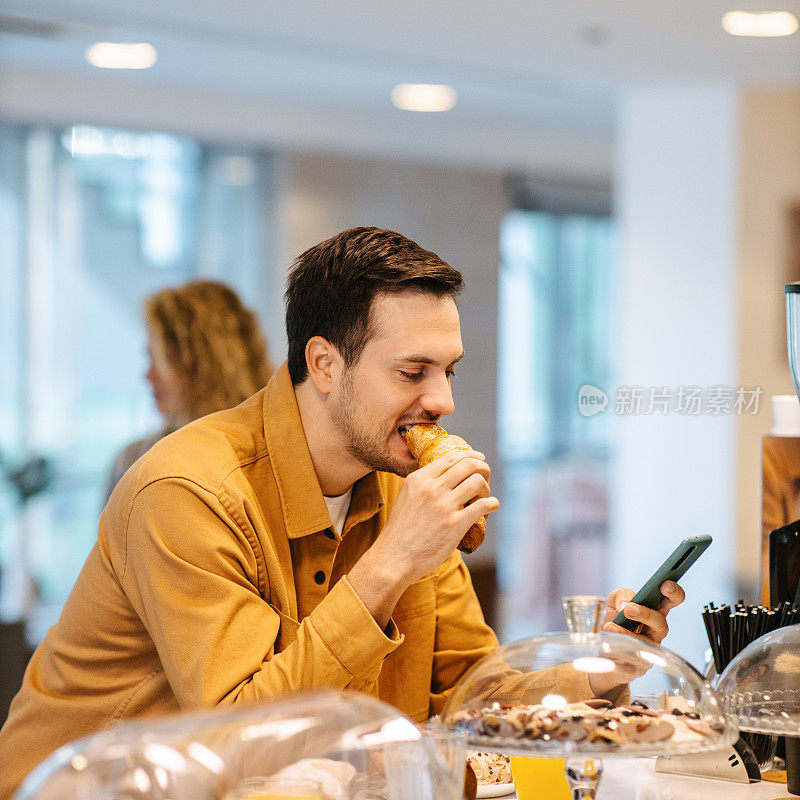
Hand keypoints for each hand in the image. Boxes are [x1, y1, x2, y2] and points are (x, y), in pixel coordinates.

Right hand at [376, 448, 497, 584]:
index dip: (470, 455)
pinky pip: (483, 505)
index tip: (479, 459)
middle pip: (468, 465)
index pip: (451, 458)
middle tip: (486, 476)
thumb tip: (445, 477)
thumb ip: (423, 485)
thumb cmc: (400, 531)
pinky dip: (492, 503)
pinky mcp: (455, 524)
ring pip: (477, 482)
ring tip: (484, 497)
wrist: (394, 558)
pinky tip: (492, 506)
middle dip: (483, 468)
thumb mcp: (406, 497)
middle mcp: (431, 488)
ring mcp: (444, 506)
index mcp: (418, 479)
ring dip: (486, 488)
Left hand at [588, 581, 685, 695]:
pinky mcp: (638, 667)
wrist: (603, 649)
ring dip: (626, 633)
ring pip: (645, 643)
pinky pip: (631, 660)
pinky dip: (618, 650)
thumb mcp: (614, 601)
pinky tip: (608, 644)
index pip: (672, 600)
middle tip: (629, 609)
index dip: (673, 592)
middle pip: (661, 623)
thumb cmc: (615, 621)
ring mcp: (649, 650)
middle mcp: (655, 631)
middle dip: (646, 614)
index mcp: (655, 610)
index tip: (665, 585)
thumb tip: (624, 604)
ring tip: (610, 626)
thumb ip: (622, 595)